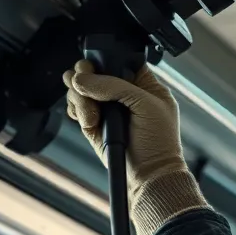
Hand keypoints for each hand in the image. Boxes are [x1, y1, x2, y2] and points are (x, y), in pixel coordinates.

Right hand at [64, 60, 206, 234]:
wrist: (149, 176)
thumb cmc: (160, 143)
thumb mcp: (146, 104)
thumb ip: (115, 86)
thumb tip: (82, 79)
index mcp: (141, 82)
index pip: (116, 58)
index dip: (104, 59)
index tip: (98, 68)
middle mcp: (121, 93)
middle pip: (92, 70)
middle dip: (85, 77)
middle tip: (87, 88)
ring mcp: (106, 109)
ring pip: (80, 88)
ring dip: (80, 98)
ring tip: (93, 116)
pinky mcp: (93, 124)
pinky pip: (75, 108)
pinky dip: (76, 110)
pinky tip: (88, 120)